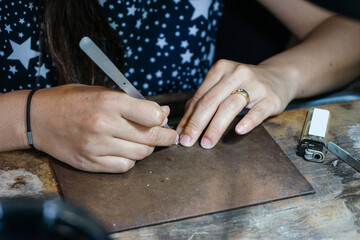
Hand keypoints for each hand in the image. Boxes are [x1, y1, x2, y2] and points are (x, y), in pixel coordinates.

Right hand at [31, 84, 177, 172]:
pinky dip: (131, 160)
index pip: (151, 115)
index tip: (163, 119)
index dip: (162, 118)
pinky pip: (123, 166)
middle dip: (166, 137)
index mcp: (109, 102)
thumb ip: (133, 103)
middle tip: (169, 136)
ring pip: (140, 154)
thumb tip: (163, 112)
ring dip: (148, 149)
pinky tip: (127, 151)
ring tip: (145, 142)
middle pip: (149, 138)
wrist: (38, 118)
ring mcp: (96, 146)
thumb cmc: (72, 101)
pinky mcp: (89, 162)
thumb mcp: (102, 92)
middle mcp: (103, 125)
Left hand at [177, 59, 296, 148]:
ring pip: (230, 106)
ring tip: (207, 143)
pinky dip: (247, 121)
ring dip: (216, 127)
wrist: (279, 77)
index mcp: (221, 69)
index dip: (188, 117)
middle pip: (211, 101)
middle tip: (187, 142)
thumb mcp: (224, 85)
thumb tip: (184, 122)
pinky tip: (238, 131)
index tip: (180, 134)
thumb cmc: (245, 84)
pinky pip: (257, 111)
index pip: (200, 96)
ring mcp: (255, 85)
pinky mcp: (271, 98)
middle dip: (196, 124)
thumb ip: (206, 98)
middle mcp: (236, 73)